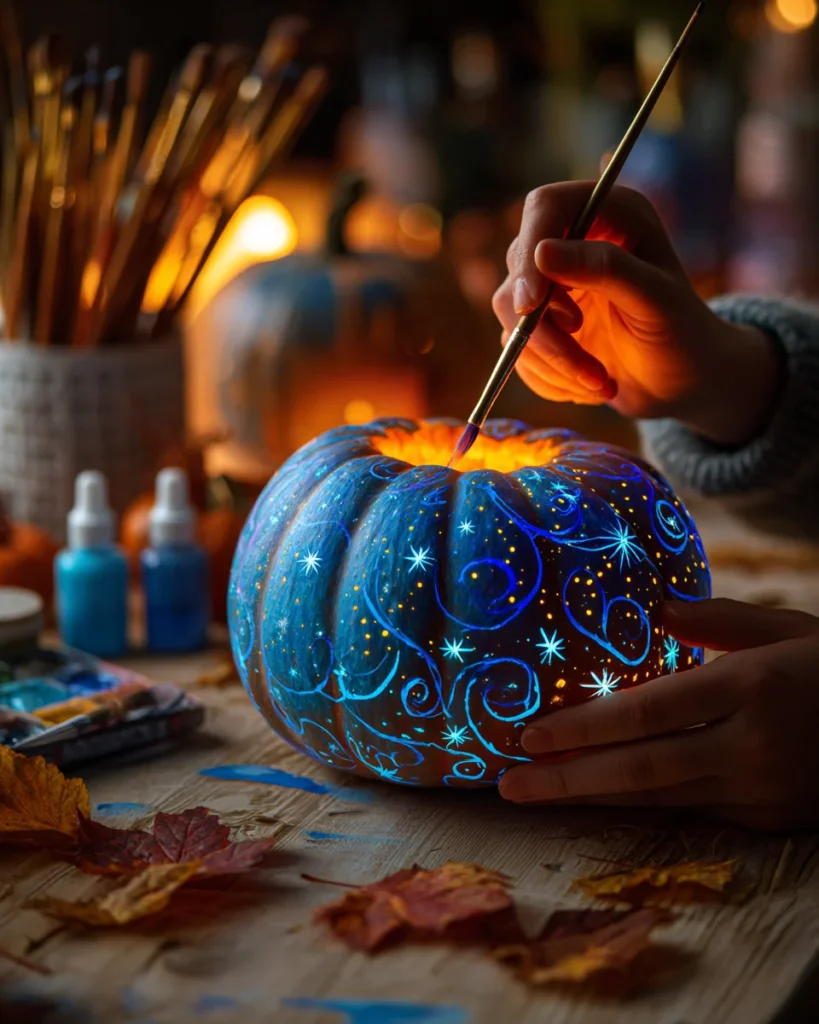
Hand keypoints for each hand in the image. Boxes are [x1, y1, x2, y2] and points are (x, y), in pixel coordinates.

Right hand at [492, 182, 778, 445]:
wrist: (682, 382)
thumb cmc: (682, 334)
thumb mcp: (654, 299)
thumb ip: (605, 268)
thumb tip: (541, 252)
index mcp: (608, 214)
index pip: (544, 208)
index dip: (530, 252)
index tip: (532, 304)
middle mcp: (574, 242)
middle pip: (519, 269)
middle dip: (546, 329)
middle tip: (587, 365)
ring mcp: (551, 284)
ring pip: (512, 316)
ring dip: (552, 361)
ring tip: (600, 382)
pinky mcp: (539, 324)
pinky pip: (516, 350)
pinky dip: (549, 378)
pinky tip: (590, 384)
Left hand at [499, 599, 818, 829]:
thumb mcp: (785, 626)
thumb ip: (718, 620)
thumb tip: (658, 610)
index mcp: (751, 686)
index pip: (646, 714)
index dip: (582, 728)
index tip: (528, 735)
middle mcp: (751, 745)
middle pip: (641, 770)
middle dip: (567, 780)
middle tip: (507, 784)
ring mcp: (762, 789)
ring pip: (658, 799)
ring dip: (592, 798)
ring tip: (536, 797)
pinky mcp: (770, 819)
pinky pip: (690, 811)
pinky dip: (638, 805)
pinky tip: (598, 798)